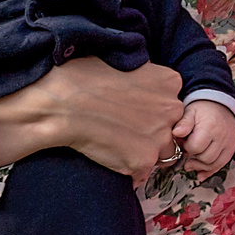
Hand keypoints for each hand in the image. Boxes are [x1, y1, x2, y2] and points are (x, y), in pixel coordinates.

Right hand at [0, 57, 183, 181]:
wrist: (62, 101)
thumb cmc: (83, 76)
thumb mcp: (124, 61)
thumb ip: (144, 78)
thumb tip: (142, 89)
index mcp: (169, 82)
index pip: (172, 103)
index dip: (153, 110)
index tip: (134, 111)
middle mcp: (171, 109)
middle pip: (171, 129)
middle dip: (152, 131)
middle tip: (123, 129)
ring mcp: (159, 137)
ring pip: (161, 152)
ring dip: (143, 151)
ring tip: (114, 143)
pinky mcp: (143, 161)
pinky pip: (141, 173)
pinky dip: (127, 169)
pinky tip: (108, 155)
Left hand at [173, 101, 234, 176]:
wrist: (222, 107)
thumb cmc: (203, 110)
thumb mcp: (190, 111)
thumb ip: (183, 123)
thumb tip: (176, 133)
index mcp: (210, 127)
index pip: (196, 147)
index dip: (187, 147)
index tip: (185, 142)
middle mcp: (222, 137)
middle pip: (205, 158)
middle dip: (194, 157)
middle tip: (188, 150)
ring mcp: (229, 144)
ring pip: (213, 165)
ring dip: (200, 166)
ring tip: (191, 162)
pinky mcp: (231, 149)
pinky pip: (221, 165)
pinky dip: (209, 171)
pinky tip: (200, 174)